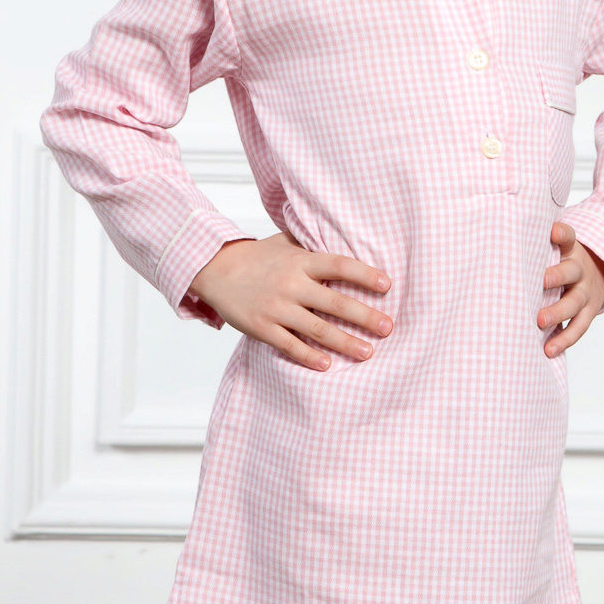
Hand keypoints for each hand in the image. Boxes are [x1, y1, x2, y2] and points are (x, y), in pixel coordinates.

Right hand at [189, 232, 392, 370]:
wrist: (215, 269)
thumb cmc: (258, 256)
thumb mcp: (286, 242)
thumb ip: (313, 245)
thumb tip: (347, 237)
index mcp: (300, 261)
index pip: (339, 265)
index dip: (365, 275)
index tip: (388, 285)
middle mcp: (291, 284)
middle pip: (335, 303)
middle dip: (365, 316)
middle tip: (389, 327)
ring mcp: (276, 307)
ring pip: (317, 329)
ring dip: (345, 342)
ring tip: (368, 352)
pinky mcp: (262, 327)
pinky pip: (290, 345)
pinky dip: (310, 356)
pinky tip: (329, 365)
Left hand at [538, 221, 603, 354]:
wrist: (595, 276)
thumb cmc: (558, 262)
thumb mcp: (551, 249)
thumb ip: (530, 246)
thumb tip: (487, 241)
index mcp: (568, 250)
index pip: (568, 237)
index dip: (562, 234)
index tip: (553, 231)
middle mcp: (579, 269)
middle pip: (571, 271)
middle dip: (556, 276)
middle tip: (541, 282)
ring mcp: (585, 292)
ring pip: (574, 302)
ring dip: (558, 312)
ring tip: (540, 321)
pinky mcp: (588, 312)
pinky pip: (578, 327)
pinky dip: (564, 339)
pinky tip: (549, 350)